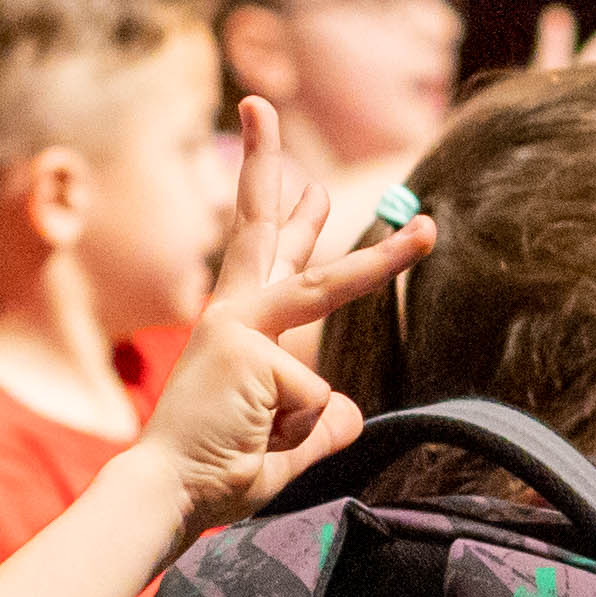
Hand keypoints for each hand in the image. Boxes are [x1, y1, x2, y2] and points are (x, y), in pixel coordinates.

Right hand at [132, 98, 426, 528]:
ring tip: (427, 231)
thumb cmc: (218, 473)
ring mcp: (240, 325)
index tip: (301, 170)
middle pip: (262, 224)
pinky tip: (255, 438)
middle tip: (259, 100)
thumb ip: (323, 420)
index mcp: (242, 326)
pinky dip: (301, 435)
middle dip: (265, 161)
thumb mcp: (288, 444)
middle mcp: (235, 313)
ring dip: (386, 256)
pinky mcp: (249, 347)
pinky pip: (318, 401)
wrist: (167, 497)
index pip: (265, 251)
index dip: (283, 205)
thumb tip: (348, 405)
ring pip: (328, 287)